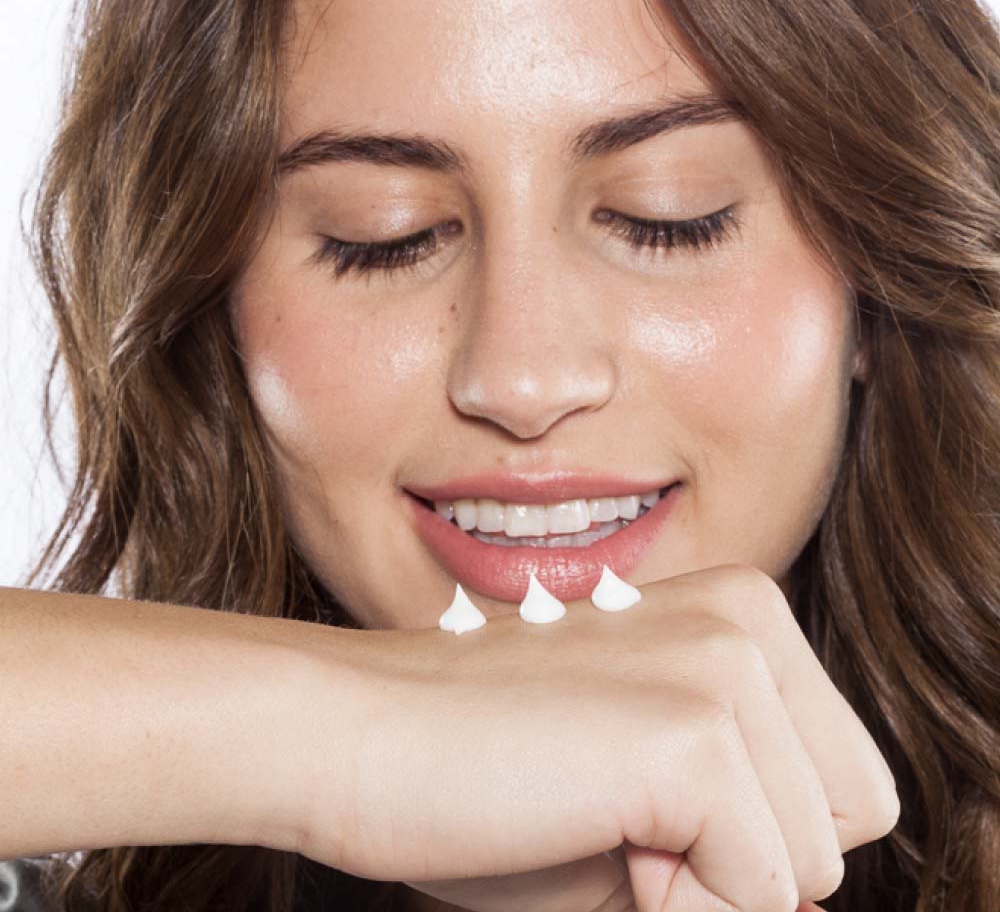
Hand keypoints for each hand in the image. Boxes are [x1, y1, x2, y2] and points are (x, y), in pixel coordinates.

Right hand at [288, 564, 897, 911]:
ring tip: (591, 814)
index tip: (642, 807)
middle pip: (846, 822)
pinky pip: (762, 895)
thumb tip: (802, 886)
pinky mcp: (691, 734)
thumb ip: (749, 815)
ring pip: (808, 869)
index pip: (847, 787)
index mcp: (743, 614)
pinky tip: (580, 833)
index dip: (751, 842)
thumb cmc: (484, 770)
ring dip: (702, 886)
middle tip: (616, 817)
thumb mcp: (648, 784)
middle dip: (742, 863)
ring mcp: (724, 667)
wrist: (352, 735)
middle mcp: (750, 618)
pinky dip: (671, 905)